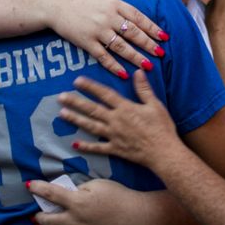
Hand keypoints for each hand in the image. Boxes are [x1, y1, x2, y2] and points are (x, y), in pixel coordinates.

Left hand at [29, 179, 146, 224]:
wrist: (136, 218)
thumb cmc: (119, 196)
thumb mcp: (98, 184)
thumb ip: (80, 188)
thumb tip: (69, 193)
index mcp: (77, 202)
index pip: (51, 194)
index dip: (38, 188)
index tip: (29, 185)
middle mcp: (75, 221)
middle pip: (48, 221)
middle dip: (38, 216)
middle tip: (36, 212)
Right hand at [49, 0, 169, 78]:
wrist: (53, 2)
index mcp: (114, 3)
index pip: (138, 17)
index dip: (152, 28)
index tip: (164, 37)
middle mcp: (108, 18)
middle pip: (133, 33)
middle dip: (148, 44)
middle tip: (161, 54)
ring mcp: (97, 31)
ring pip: (121, 47)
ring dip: (135, 57)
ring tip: (148, 66)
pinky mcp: (86, 42)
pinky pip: (103, 56)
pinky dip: (113, 66)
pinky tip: (124, 74)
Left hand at [57, 70, 181, 167]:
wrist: (164, 153)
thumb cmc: (162, 128)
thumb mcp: (155, 105)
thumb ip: (144, 89)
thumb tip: (137, 71)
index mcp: (125, 108)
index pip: (104, 94)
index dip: (90, 87)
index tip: (77, 81)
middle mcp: (116, 121)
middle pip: (92, 109)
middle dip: (76, 102)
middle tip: (60, 97)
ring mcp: (113, 136)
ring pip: (91, 126)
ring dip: (76, 119)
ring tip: (62, 114)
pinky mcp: (115, 149)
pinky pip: (98, 147)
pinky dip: (86, 146)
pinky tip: (74, 143)